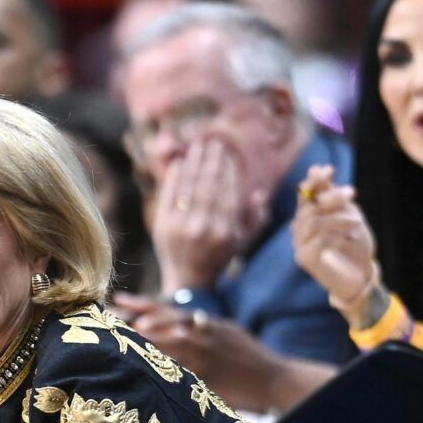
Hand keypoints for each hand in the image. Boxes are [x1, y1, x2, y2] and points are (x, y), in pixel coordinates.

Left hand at [125, 301, 279, 404]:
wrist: (274, 378)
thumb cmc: (246, 356)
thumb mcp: (224, 332)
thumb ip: (197, 327)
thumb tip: (168, 324)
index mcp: (204, 323)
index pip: (166, 310)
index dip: (140, 305)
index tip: (117, 299)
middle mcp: (201, 336)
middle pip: (160, 325)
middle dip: (131, 322)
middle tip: (105, 318)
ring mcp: (202, 357)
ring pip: (167, 346)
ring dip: (144, 340)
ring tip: (123, 336)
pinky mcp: (205, 379)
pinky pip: (177, 373)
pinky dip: (160, 369)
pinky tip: (142, 369)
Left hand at [151, 138, 267, 294]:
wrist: (187, 280)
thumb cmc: (218, 257)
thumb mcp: (241, 242)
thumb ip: (254, 218)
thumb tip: (259, 192)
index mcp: (226, 231)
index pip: (228, 192)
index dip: (228, 170)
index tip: (227, 154)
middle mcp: (205, 228)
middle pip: (209, 185)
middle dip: (211, 160)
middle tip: (213, 142)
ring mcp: (182, 227)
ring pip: (190, 186)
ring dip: (194, 162)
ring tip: (197, 146)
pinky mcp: (163, 226)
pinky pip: (170, 194)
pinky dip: (175, 176)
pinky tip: (180, 162)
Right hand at [291, 165, 380, 314]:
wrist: (360, 276)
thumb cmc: (355, 245)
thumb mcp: (348, 214)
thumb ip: (334, 196)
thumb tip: (316, 167)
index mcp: (309, 214)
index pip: (305, 193)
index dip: (314, 180)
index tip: (329, 170)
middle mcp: (299, 228)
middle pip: (309, 206)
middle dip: (331, 197)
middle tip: (352, 193)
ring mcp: (299, 244)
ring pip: (314, 221)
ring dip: (338, 218)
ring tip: (358, 222)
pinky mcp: (304, 259)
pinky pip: (319, 240)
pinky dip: (338, 236)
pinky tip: (351, 239)